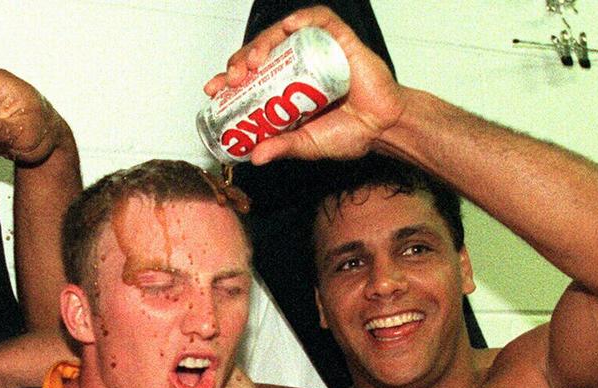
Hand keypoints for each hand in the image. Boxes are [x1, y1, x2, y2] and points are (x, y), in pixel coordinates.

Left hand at [202, 5, 404, 163]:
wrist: (384, 128)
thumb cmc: (350, 133)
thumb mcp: (306, 144)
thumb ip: (282, 146)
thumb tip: (255, 157)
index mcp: (285, 88)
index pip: (250, 78)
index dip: (228, 79)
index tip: (213, 89)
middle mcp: (297, 66)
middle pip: (260, 54)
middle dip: (240, 62)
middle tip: (232, 78)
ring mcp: (316, 51)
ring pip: (282, 36)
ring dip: (262, 43)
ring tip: (253, 61)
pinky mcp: (339, 41)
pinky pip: (319, 20)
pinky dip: (303, 19)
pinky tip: (290, 26)